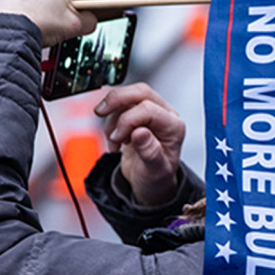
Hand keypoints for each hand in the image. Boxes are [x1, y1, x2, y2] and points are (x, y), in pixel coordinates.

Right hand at [95, 83, 185, 207]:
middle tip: (100, 112)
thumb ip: (149, 152)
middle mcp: (165, 116)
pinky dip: (110, 122)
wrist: (150, 181)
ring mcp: (151, 113)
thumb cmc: (157, 177)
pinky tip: (115, 141)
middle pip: (140, 92)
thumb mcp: (155, 171)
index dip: (127, 121)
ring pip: (127, 97)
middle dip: (117, 100)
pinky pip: (120, 107)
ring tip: (115, 141)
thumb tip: (140, 133)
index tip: (118, 138)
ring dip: (113, 118)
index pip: (148, 109)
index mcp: (173, 127)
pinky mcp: (138, 115)